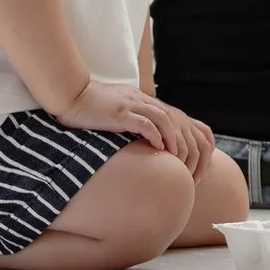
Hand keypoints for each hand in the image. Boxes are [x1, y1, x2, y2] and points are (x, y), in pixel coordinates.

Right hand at [60, 78, 205, 162]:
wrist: (71, 94)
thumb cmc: (95, 109)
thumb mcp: (125, 115)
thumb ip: (141, 125)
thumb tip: (155, 151)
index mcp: (151, 104)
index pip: (187, 121)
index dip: (198, 146)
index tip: (196, 171)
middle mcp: (146, 102)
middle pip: (182, 123)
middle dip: (191, 151)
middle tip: (190, 174)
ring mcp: (134, 105)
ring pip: (166, 120)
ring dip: (175, 142)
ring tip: (177, 161)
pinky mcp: (120, 112)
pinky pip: (143, 122)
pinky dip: (154, 135)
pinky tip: (157, 148)